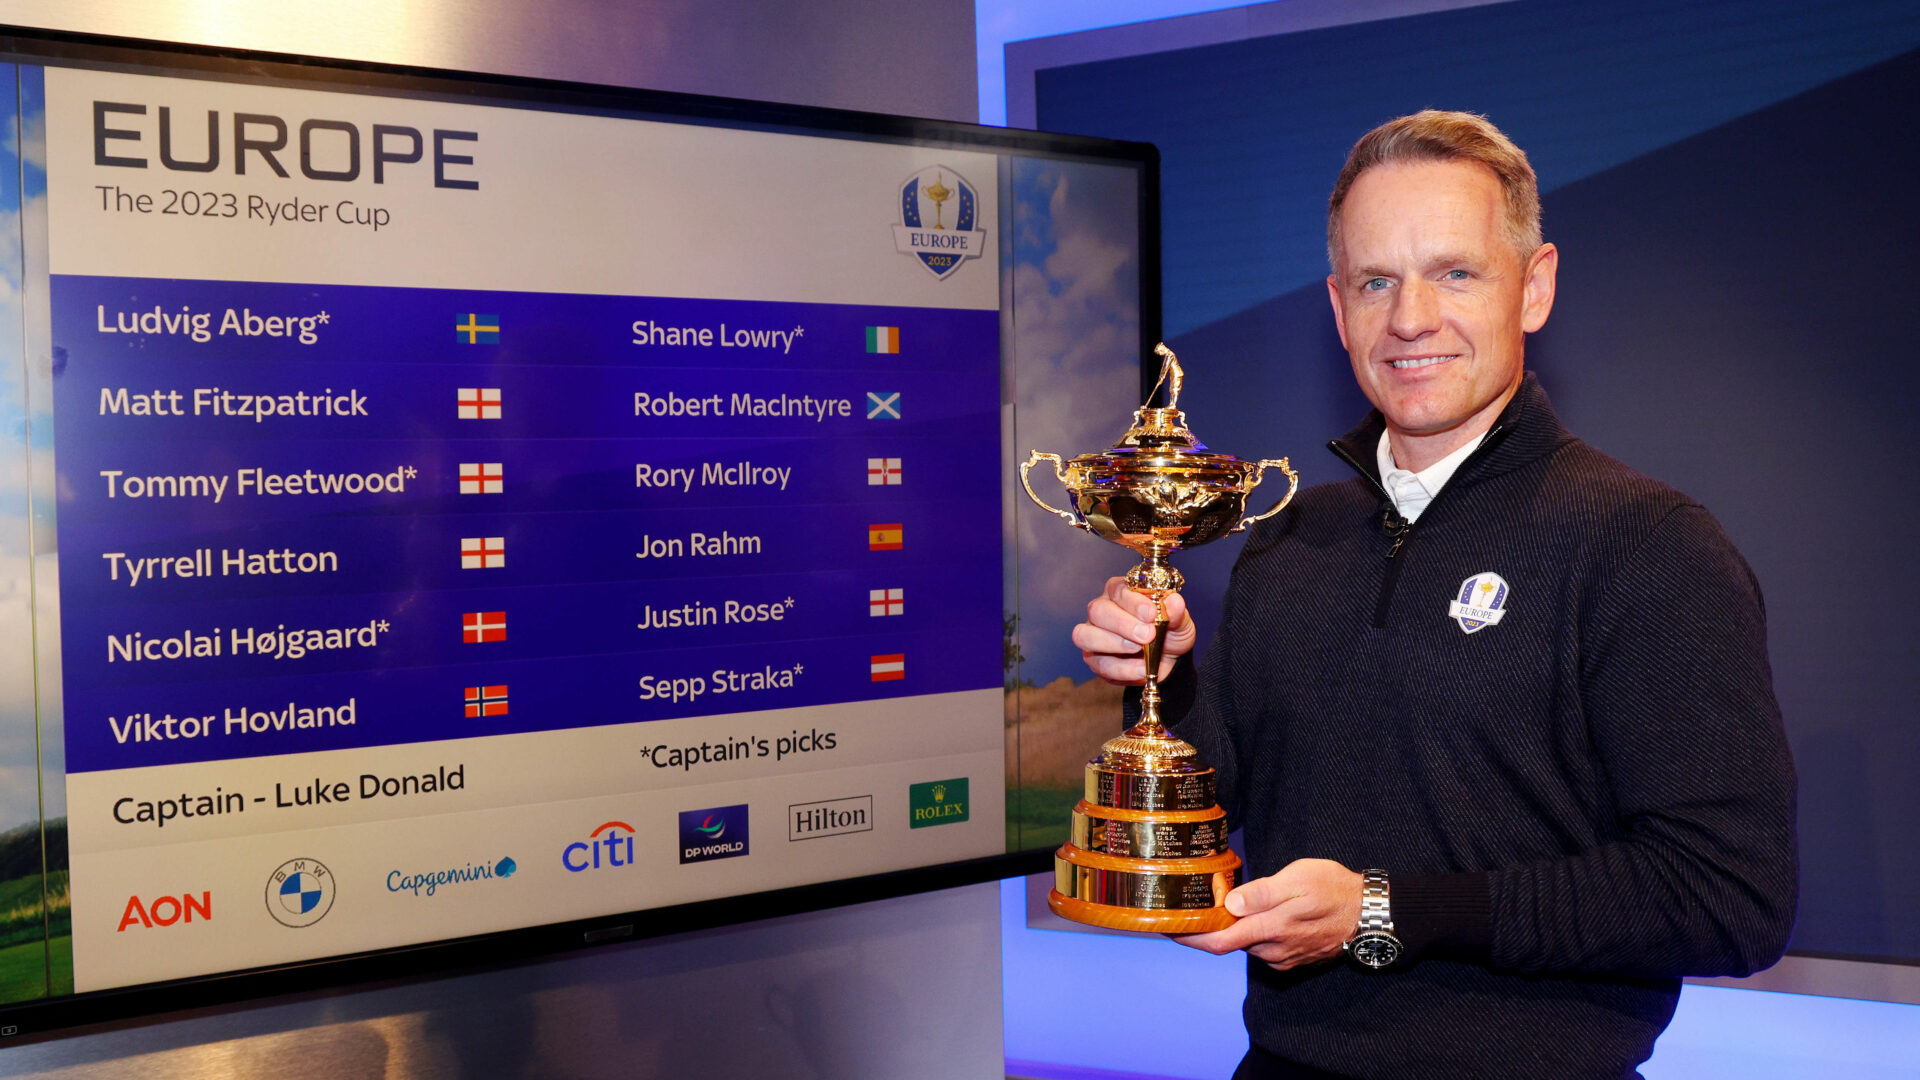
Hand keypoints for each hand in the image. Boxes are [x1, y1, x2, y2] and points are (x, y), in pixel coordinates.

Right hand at [1071, 576, 1195, 684]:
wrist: (1167, 660)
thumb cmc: (1168, 633)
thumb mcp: (1180, 622)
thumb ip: (1176, 612)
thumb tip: (1174, 601)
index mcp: (1121, 593)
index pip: (1118, 589)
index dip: (1132, 601)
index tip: (1151, 613)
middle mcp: (1102, 610)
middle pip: (1097, 611)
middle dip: (1122, 624)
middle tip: (1147, 635)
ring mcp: (1093, 634)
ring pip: (1086, 636)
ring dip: (1114, 644)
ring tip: (1138, 651)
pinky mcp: (1094, 659)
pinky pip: (1099, 664)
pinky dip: (1122, 669)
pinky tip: (1140, 670)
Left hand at [1172, 859, 1362, 970]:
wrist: (1370, 913)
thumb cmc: (1334, 889)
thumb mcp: (1297, 879)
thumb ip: (1262, 893)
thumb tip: (1230, 903)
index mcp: (1270, 928)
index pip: (1220, 942)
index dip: (1191, 938)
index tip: (1168, 930)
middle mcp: (1274, 950)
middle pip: (1230, 942)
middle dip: (1211, 927)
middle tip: (1192, 905)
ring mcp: (1284, 957)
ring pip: (1248, 943)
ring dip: (1235, 928)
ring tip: (1222, 904)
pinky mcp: (1294, 958)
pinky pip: (1264, 947)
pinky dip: (1253, 933)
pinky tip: (1254, 914)